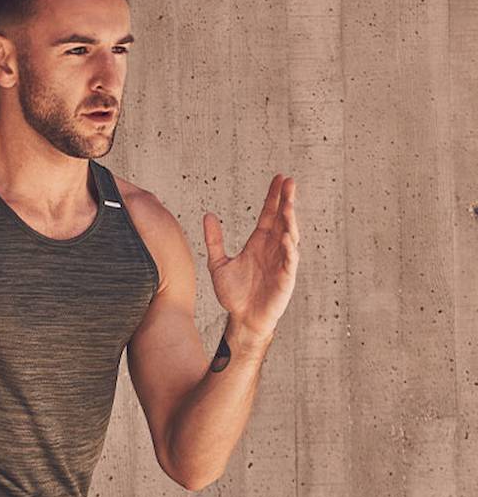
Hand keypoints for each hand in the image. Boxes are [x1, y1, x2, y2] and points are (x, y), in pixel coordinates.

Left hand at [202, 175, 299, 339]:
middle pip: (283, 219)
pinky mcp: (286, 277)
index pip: (269, 214)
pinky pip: (289, 260)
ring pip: (290, 235)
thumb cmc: (233, 294)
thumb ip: (214, 240)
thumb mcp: (218, 264)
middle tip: (289, 181)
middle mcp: (273, 248)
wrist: (242, 318)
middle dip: (287, 200)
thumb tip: (207, 215)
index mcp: (259, 242)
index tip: (279, 178)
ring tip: (288, 204)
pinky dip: (288, 248)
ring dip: (290, 220)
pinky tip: (285, 237)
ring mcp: (281, 261)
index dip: (274, 197)